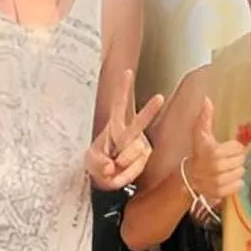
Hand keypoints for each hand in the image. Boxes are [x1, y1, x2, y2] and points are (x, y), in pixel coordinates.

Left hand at [87, 70, 163, 191]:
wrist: (105, 178)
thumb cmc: (98, 163)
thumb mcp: (90, 161)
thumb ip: (98, 163)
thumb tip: (110, 166)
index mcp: (114, 126)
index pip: (119, 104)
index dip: (123, 89)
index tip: (128, 72)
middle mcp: (130, 133)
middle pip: (140, 122)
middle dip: (150, 110)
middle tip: (160, 97)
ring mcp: (140, 145)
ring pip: (135, 151)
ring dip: (123, 162)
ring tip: (114, 166)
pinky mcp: (145, 158)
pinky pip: (136, 167)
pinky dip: (126, 174)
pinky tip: (120, 172)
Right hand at [186, 97, 242, 209]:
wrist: (188, 178)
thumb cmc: (198, 153)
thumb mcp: (200, 135)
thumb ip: (205, 117)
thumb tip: (206, 99)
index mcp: (213, 152)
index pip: (238, 148)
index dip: (235, 148)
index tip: (227, 149)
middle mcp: (215, 167)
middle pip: (240, 160)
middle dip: (236, 159)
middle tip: (227, 160)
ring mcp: (218, 181)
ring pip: (240, 173)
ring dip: (236, 171)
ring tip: (227, 169)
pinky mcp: (220, 192)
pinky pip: (238, 185)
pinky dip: (235, 183)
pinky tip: (227, 179)